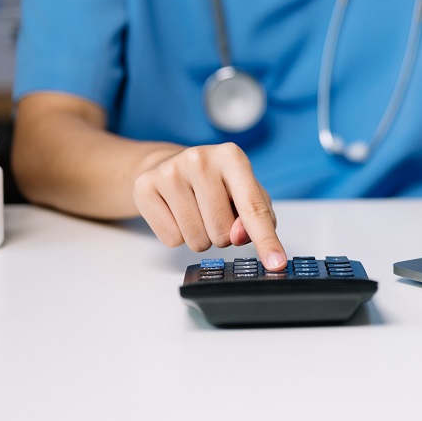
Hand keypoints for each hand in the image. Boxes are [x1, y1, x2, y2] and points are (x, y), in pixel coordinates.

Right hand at [132, 143, 287, 268]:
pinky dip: (177, 235)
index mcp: (232, 157)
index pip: (253, 208)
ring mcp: (170, 171)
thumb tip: (240, 235)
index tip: (276, 263)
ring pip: (196, 239)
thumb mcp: (245, 192)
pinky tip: (175, 212)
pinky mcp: (144, 187)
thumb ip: (257, 215)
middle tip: (213, 212)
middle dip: (222, 234)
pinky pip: (171, 239)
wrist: (167, 164)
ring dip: (200, 236)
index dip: (266, 240)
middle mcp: (200, 159)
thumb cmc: (215, 183)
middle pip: (222, 231)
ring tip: (195, 212)